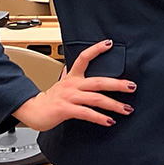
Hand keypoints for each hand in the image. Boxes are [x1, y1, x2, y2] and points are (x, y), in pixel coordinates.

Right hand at [14, 39, 135, 131]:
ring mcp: (70, 97)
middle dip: (118, 84)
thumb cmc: (48, 98)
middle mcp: (73, 84)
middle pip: (99, 81)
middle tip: (132, 87)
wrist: (32, 111)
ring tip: (126, 109)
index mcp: (72, 76)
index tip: (109, 43)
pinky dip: (99, 118)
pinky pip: (86, 113)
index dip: (96, 49)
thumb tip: (69, 66)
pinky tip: (109, 121)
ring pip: (96, 98)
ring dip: (113, 104)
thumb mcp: (60, 82)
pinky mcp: (66, 109)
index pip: (84, 57)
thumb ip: (67, 74)